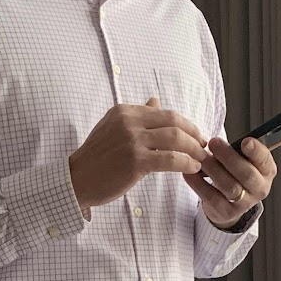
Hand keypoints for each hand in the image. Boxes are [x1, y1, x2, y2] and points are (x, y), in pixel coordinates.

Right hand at [69, 97, 206, 214]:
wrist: (77, 179)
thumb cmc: (96, 157)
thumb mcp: (113, 127)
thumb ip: (136, 115)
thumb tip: (155, 101)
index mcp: (125, 111)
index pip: (164, 112)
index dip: (184, 123)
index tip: (194, 135)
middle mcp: (130, 122)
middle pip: (174, 121)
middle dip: (194, 133)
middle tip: (203, 145)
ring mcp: (133, 141)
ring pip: (175, 139)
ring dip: (194, 148)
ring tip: (202, 158)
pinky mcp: (136, 162)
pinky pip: (170, 159)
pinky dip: (186, 163)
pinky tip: (192, 168)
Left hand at [186, 135, 276, 227]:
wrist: (228, 203)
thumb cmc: (237, 172)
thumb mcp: (247, 159)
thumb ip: (249, 146)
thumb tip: (268, 130)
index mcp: (267, 171)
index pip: (265, 160)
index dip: (256, 151)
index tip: (245, 142)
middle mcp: (260, 188)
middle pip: (246, 174)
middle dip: (229, 157)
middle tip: (213, 143)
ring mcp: (244, 203)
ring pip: (229, 186)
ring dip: (213, 169)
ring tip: (201, 157)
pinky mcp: (226, 212)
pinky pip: (211, 197)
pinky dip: (198, 184)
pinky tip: (189, 172)